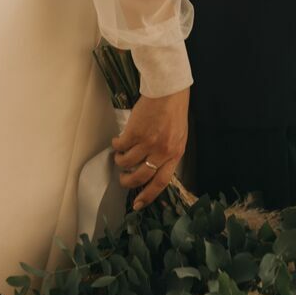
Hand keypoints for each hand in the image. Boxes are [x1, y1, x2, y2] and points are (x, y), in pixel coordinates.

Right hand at [111, 87, 189, 208]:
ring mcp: (147, 142)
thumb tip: (153, 167)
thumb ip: (169, 153)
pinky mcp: (135, 131)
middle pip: (141, 176)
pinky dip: (116, 145)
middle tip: (123, 179)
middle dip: (128, 182)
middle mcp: (162, 151)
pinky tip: (117, 142)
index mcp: (175, 154)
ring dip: (120, 162)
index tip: (138, 204)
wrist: (168, 90)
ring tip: (119, 156)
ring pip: (127, 162)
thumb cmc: (174, 111)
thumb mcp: (179, 137)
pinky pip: (120, 145)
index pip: (161, 182)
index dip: (148, 195)